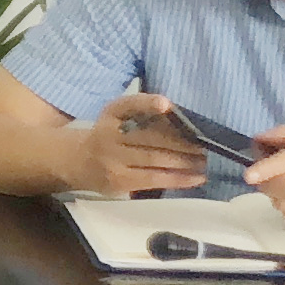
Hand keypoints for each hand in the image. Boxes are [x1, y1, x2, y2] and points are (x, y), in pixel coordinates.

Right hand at [72, 92, 209, 197]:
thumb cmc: (109, 134)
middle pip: (150, 138)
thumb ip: (142, 113)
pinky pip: (154, 180)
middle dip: (182, 142)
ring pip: (155, 160)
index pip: (128, 105)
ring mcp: (113, 160)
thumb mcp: (117, 116)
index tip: (165, 104)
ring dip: (185, 161)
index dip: (146, 104)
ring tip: (205, 160)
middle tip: (206, 144)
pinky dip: (178, 179)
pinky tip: (197, 178)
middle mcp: (109, 136)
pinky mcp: (120, 181)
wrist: (78, 161)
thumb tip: (181, 116)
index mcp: (111, 114)